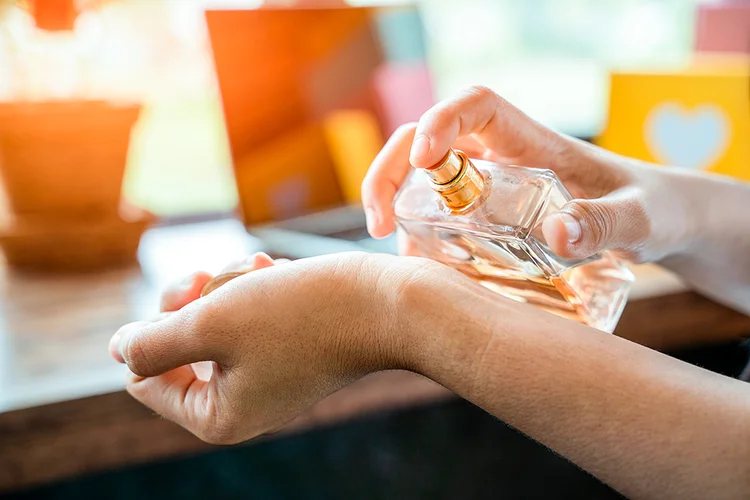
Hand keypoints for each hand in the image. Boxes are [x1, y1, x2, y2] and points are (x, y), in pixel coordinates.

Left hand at [109, 251, 445, 443]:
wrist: (387, 303)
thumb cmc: (302, 314)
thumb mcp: (212, 323)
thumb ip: (153, 342)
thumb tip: (120, 350)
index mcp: (217, 417)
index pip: (144, 375)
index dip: (156, 326)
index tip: (192, 294)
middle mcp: (240, 403)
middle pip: (176, 344)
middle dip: (196, 299)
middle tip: (217, 273)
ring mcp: (266, 376)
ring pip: (212, 319)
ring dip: (228, 285)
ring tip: (261, 268)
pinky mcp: (288, 349)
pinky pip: (246, 314)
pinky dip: (253, 287)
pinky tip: (276, 270)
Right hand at [361, 85, 693, 262]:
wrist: (654, 221)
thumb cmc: (651, 208)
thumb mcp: (640, 219)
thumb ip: (607, 224)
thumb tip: (556, 232)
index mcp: (532, 142)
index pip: (475, 106)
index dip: (440, 121)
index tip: (425, 160)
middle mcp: (500, 158)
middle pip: (425, 142)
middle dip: (390, 172)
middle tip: (381, 224)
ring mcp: (488, 187)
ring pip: (421, 180)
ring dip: (396, 207)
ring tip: (398, 258)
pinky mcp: (486, 216)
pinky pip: (437, 216)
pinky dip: (418, 238)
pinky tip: (423, 272)